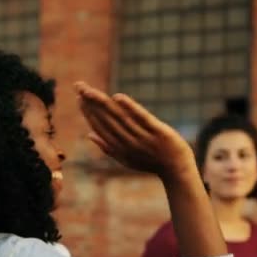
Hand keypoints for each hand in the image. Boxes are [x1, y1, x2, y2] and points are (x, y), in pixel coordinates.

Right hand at [74, 81, 194, 178]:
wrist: (177, 169)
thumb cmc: (150, 162)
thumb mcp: (126, 159)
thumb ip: (107, 147)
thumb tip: (88, 135)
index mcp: (119, 149)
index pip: (99, 127)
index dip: (88, 112)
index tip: (79, 97)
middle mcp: (129, 143)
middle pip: (106, 120)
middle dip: (91, 103)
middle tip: (80, 87)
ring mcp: (144, 138)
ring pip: (119, 118)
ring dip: (103, 103)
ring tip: (91, 90)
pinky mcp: (159, 132)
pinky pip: (142, 118)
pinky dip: (129, 107)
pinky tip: (117, 97)